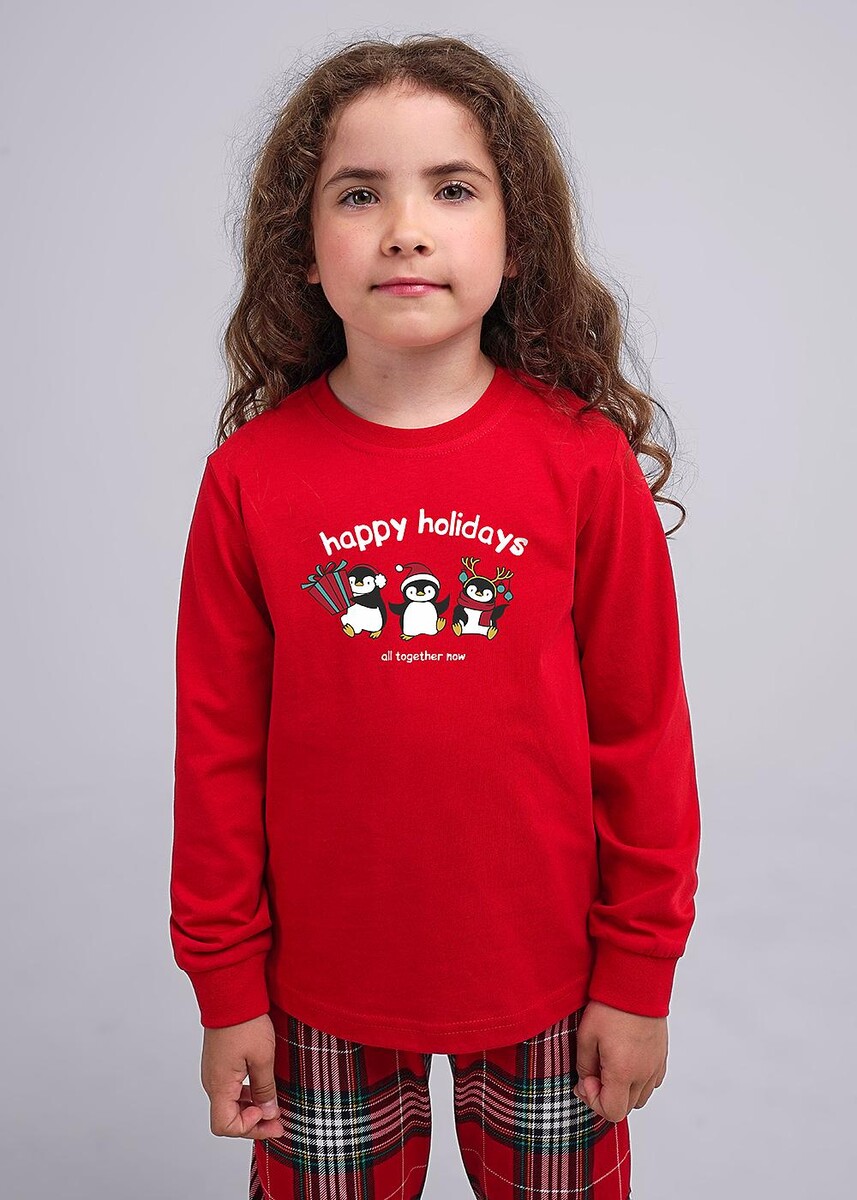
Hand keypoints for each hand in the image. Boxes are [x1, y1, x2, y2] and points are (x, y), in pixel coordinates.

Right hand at [201, 1012, 282, 1139]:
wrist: (231, 993)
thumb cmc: (245, 1022)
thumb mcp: (263, 1058)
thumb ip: (264, 1089)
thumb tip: (267, 1112)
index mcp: (219, 1085)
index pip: (224, 1125)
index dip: (248, 1127)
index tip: (268, 1115)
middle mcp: (212, 1082)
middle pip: (227, 1117)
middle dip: (254, 1123)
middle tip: (278, 1122)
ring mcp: (214, 1072)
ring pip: (229, 1103)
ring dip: (250, 1109)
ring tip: (273, 1106)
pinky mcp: (219, 1062)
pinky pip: (229, 1088)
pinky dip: (245, 1095)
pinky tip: (261, 1088)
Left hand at [572, 1000, 667, 1123]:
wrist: (635, 982)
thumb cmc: (609, 1006)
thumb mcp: (586, 1036)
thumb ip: (584, 1066)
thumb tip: (587, 1082)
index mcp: (623, 1072)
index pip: (612, 1112)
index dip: (593, 1101)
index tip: (585, 1079)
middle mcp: (644, 1074)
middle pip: (626, 1107)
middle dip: (606, 1096)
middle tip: (593, 1072)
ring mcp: (656, 1065)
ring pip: (640, 1097)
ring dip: (623, 1090)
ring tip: (609, 1065)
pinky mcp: (662, 1056)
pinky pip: (652, 1082)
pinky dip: (638, 1080)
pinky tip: (626, 1060)